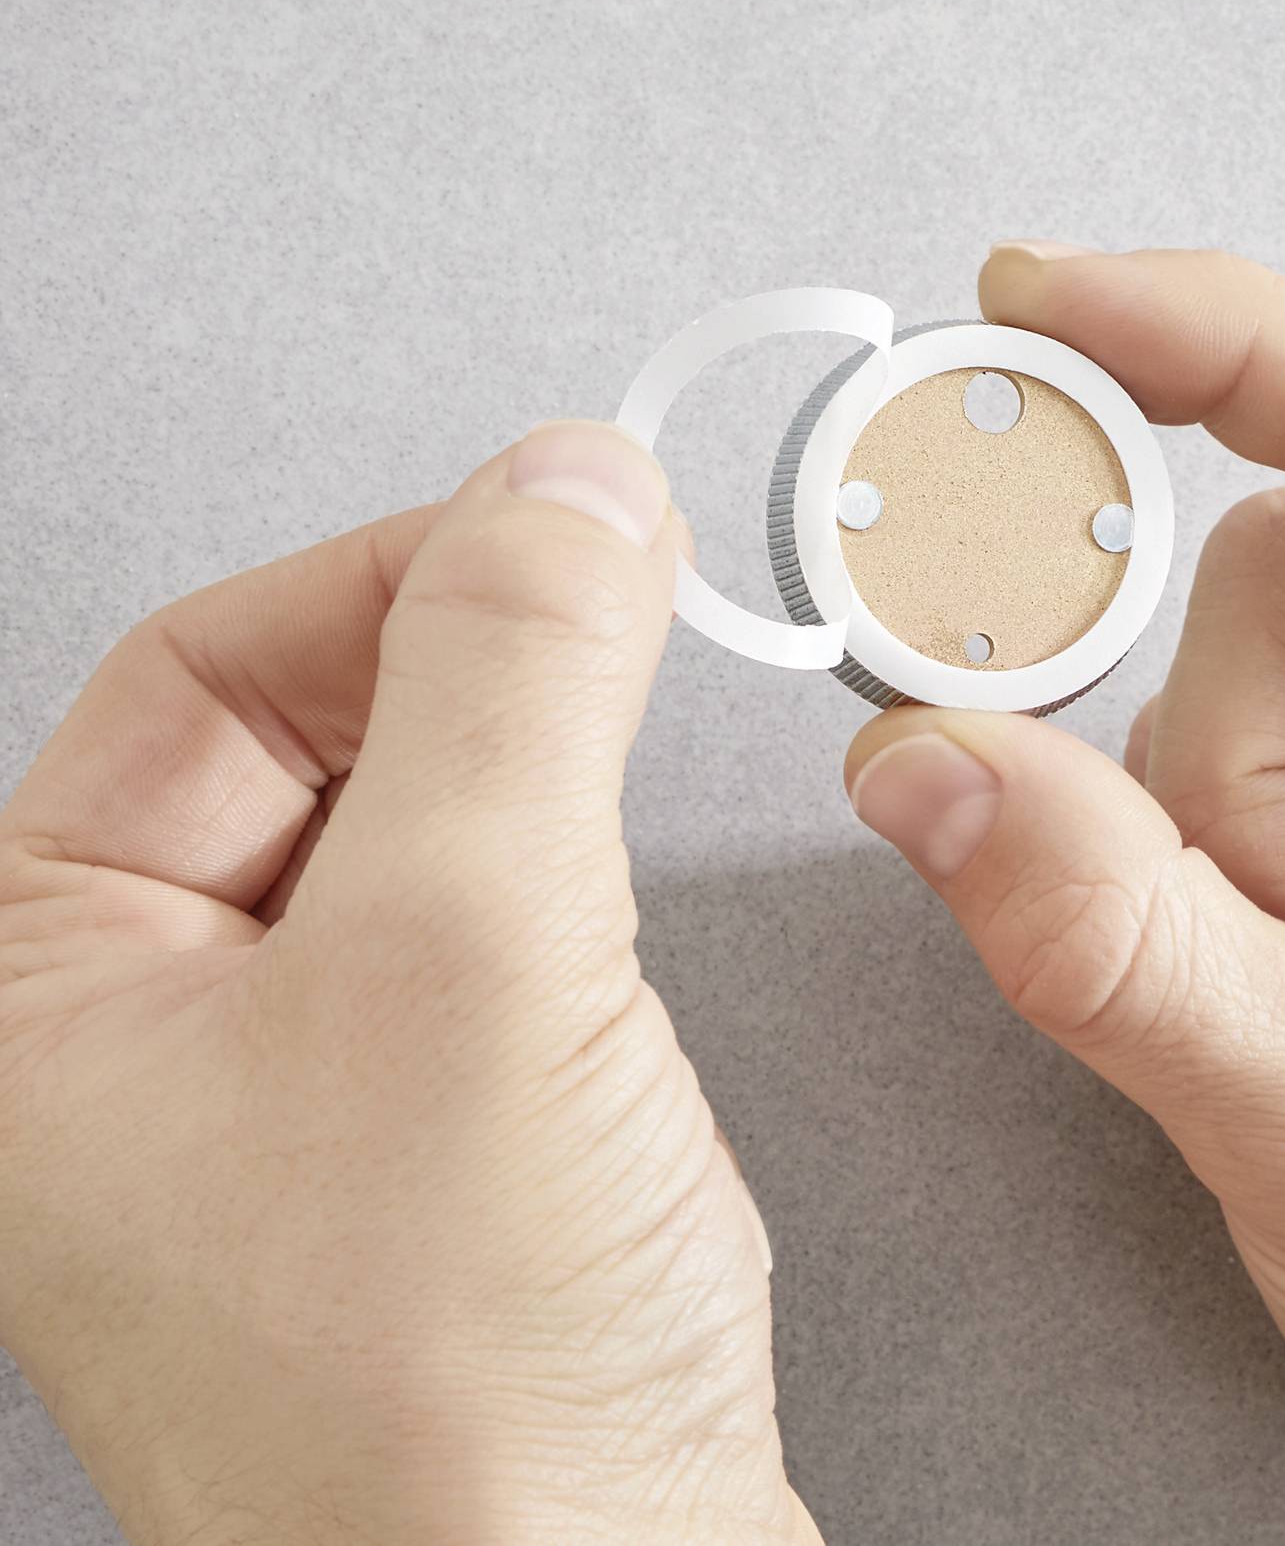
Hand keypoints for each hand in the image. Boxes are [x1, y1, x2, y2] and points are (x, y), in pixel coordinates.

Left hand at [0, 427, 814, 1544]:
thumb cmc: (445, 1397)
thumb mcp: (470, 957)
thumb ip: (509, 686)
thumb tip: (564, 490)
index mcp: (40, 995)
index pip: (199, 674)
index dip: (393, 580)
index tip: (571, 534)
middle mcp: (137, 1052)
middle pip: (303, 745)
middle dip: (472, 685)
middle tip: (619, 645)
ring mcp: (287, 1119)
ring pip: (417, 849)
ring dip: (534, 800)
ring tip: (609, 841)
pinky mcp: (430, 1174)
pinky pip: (491, 965)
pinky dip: (577, 919)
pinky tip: (623, 974)